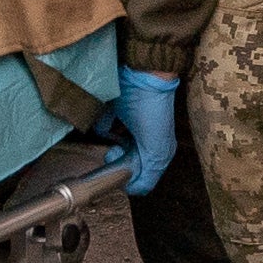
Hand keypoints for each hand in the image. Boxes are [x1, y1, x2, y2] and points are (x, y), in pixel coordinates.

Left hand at [116, 67, 183, 197]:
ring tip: (112, 141)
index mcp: (159, 150)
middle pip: (128, 163)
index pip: (143, 177)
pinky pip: (105, 128)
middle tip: (115, 152)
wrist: (142, 73)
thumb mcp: (156, 148)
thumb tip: (134, 189)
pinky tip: (106, 125)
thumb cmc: (152, 109)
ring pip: (117, 147)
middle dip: (120, 161)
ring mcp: (131, 125)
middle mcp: (146, 139)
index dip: (131, 177)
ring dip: (112, 146)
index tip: (123, 168)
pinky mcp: (117, 111)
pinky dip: (103, 129)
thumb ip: (147, 174)